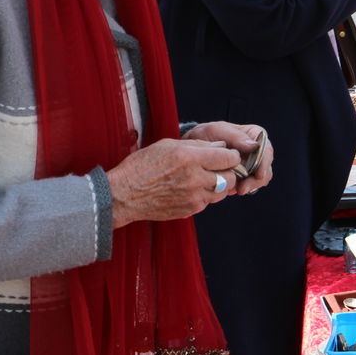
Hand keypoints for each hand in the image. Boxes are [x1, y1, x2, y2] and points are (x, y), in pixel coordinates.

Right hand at [107, 138, 245, 227]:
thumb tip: (221, 145)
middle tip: (219, 167)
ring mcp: (193, 197)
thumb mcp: (168, 145)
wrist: (123, 195)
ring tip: (205, 178)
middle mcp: (195, 179)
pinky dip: (206, 195)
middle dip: (228, 171)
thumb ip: (198, 144)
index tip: (227, 154)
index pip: (229, 158)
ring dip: (219, 185)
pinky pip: (208, 202)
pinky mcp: (189, 210)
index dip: (232, 155)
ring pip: (222, 192)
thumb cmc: (142, 166)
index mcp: (190, 158)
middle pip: (230, 177)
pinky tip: (192, 189)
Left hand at [183, 121, 273, 195]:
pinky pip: (250, 185)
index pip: (266, 149)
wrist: (193, 150)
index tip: (258, 174)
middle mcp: (256, 150)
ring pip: (260, 178)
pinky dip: (244, 188)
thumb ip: (235, 137)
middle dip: (257, 179)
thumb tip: (254, 145)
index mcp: (254, 135)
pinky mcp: (244, 176)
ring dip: (251, 186)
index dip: (264, 162)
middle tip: (243, 188)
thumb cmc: (206, 135)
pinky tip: (232, 190)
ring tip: (238, 190)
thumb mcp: (217, 130)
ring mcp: (251, 164)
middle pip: (266, 166)